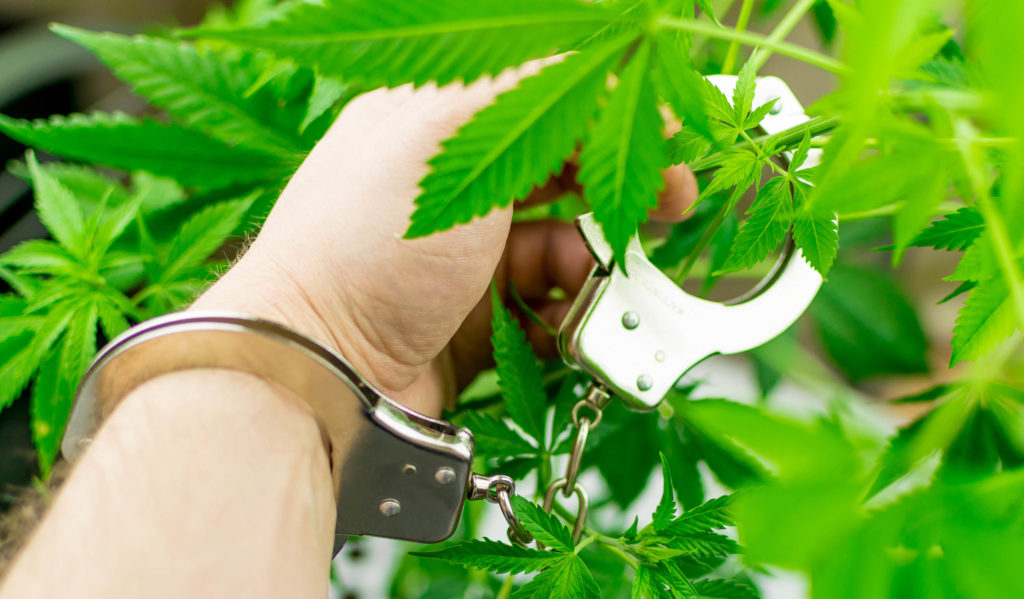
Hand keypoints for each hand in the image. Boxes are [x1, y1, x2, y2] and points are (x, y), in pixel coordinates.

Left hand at [194, 63, 696, 416]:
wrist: (320, 370)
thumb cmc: (369, 243)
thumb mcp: (447, 133)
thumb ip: (530, 84)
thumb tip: (607, 61)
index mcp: (434, 126)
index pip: (541, 101)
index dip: (608, 113)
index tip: (664, 134)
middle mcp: (448, 190)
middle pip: (558, 174)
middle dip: (617, 186)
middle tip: (672, 204)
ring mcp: (460, 261)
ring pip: (559, 247)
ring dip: (595, 262)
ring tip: (603, 285)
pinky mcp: (471, 323)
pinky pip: (544, 310)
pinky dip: (570, 316)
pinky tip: (572, 324)